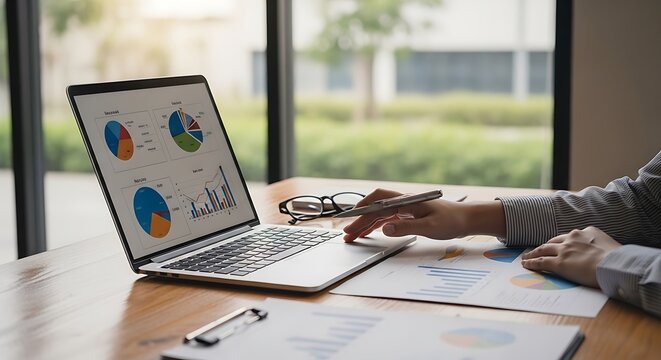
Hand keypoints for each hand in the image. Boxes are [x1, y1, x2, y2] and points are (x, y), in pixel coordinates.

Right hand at [342, 188, 505, 241]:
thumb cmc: (452, 220)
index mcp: (408, 200)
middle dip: (360, 220)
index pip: (379, 200)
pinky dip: (375, 226)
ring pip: (379, 214)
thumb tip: (385, 229)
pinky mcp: (407, 216)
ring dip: (365, 224)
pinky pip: (386, 220)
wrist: (466, 220)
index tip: (351, 218)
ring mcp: (404, 209)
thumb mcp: (430, 227)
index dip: (363, 208)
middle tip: (347, 233)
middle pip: (375, 208)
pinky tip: (367, 233)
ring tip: (352, 236)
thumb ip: (406, 228)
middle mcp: (403, 202)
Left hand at [521, 226, 621, 287]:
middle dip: (545, 246)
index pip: (571, 236)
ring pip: (544, 249)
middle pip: (554, 241)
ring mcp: (564, 250)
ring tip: (526, 257)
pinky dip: (532, 262)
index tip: (559, 245)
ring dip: (533, 253)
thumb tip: (603, 253)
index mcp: (587, 231)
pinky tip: (526, 264)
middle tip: (538, 249)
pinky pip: (541, 261)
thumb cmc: (619, 259)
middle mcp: (573, 237)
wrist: (614, 264)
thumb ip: (601, 245)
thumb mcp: (611, 245)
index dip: (563, 242)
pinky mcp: (558, 262)